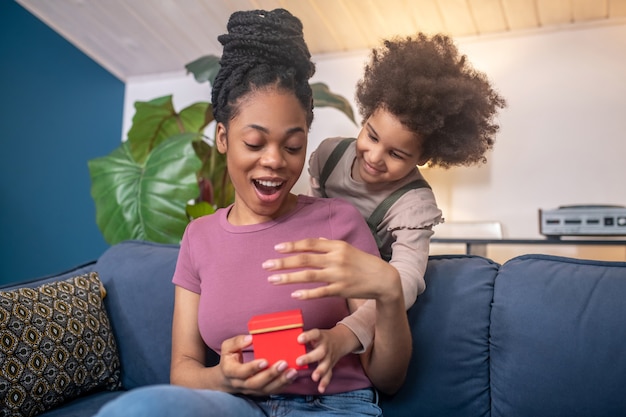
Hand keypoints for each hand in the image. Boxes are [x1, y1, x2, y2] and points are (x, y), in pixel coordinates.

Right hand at [219, 334, 297, 394]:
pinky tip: (292, 377)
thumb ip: (237, 342)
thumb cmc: (229, 358)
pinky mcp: (260, 392)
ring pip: (266, 390)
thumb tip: (250, 338)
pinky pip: (272, 391)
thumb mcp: (227, 347)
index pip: (241, 372)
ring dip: (280, 382)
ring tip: (292, 372)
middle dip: (270, 375)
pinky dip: (283, 385)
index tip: (265, 361)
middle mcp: (240, 383)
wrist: (227, 378)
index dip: (253, 368)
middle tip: (283, 364)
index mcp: (230, 371)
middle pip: (255, 383)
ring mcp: (251, 390)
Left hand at [263, 238, 401, 302]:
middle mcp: (336, 259)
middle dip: (283, 262)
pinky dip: (306, 293)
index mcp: (336, 246)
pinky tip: (293, 294)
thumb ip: (329, 245)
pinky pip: (320, 292)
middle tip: (266, 265)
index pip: (310, 244)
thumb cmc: (363, 263)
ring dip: (288, 277)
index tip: (277, 248)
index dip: (292, 246)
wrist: (383, 279)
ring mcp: (338, 275)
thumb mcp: (348, 249)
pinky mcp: (341, 290)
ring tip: (272, 280)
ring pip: (308, 276)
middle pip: (305, 259)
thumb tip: (315, 241)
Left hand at [295, 325, 359, 392]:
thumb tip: (287, 340)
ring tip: (314, 377)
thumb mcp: (315, 334)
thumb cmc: (322, 338)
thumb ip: (304, 337)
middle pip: (320, 352)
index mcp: (320, 336)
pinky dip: (325, 382)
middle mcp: (326, 347)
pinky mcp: (331, 365)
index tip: (299, 339)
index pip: (315, 334)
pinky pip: (329, 374)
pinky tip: (320, 389)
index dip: (308, 336)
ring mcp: (329, 357)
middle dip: (310, 357)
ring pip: (326, 364)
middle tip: (299, 361)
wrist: (341, 340)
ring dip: (320, 371)